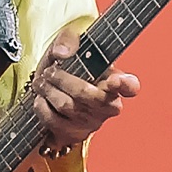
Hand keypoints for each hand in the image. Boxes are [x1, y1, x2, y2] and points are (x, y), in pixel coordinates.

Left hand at [28, 27, 139, 152]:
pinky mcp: (73, 133)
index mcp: (115, 80)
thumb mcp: (69, 44)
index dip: (126, 85)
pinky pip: (53, 121)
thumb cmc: (70, 65)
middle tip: (51, 71)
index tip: (117, 80)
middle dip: (63, 80)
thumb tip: (62, 53)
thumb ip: (68, 38)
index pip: (130, 86)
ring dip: (48, 90)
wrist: (53, 88)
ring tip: (42, 81)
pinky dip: (42, 106)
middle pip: (88, 95)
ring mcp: (91, 122)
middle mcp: (108, 105)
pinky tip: (41, 97)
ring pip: (67, 106)